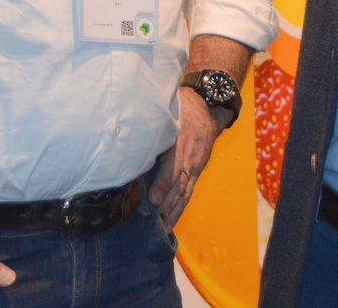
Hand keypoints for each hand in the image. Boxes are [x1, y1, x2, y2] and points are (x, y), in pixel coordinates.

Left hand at [148, 87, 224, 226]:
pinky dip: (180, 207)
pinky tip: (171, 220)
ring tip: (163, 227)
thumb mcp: (167, 119)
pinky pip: (189, 191)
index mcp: (180, 141)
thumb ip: (153, 135)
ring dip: (174, 210)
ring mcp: (195, 165)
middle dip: (167, 203)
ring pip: (185, 191)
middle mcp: (190, 156)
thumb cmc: (180, 111)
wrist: (207, 109)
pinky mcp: (197, 171)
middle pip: (179, 183)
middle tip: (153, 220)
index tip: (153, 199)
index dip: (163, 183)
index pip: (173, 166)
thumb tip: (130, 152)